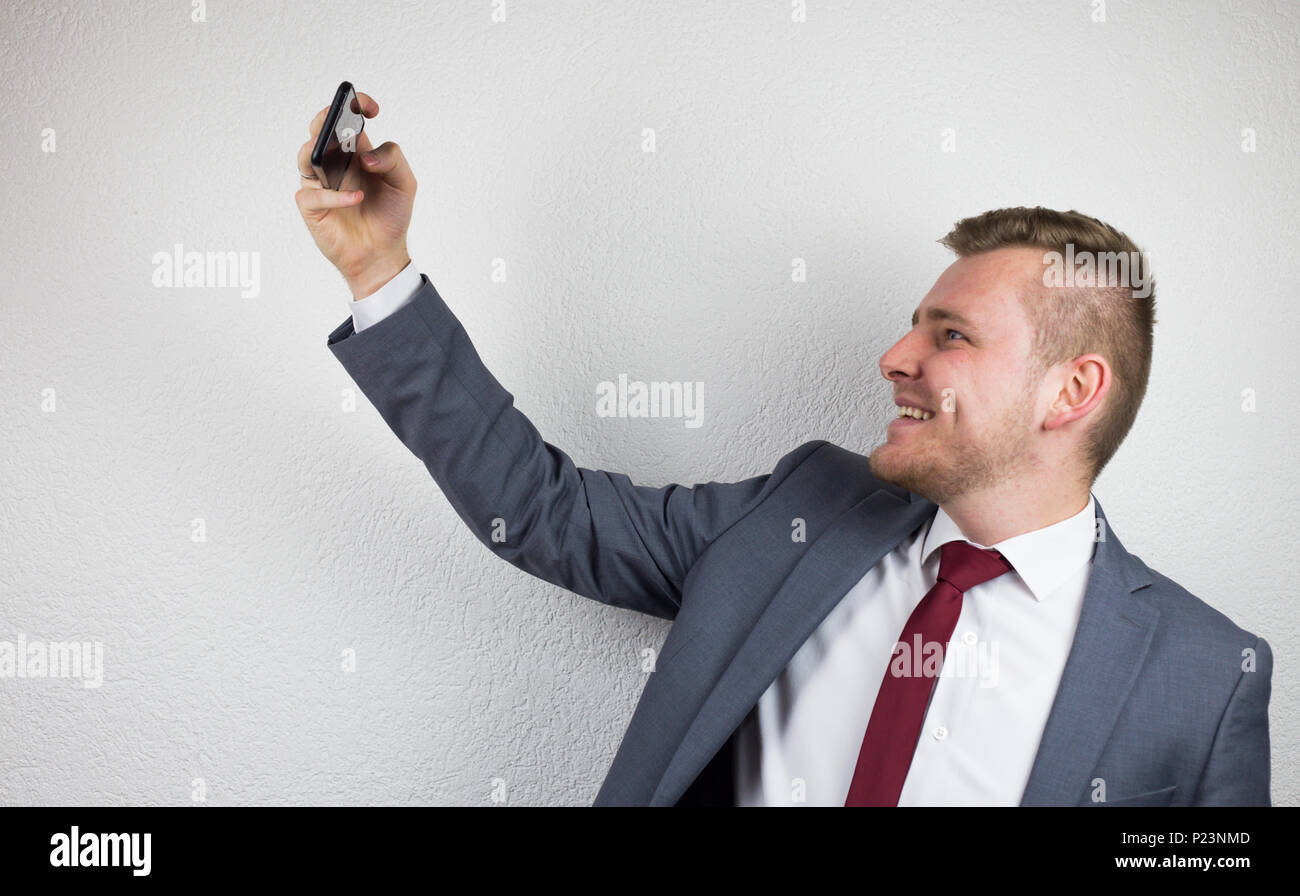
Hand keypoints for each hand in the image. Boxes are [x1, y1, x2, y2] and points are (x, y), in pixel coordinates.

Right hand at [295, 91, 416, 298]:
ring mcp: (320, 183)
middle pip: (319, 129)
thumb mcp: (405, 183)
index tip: (370, 107)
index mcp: (356, 151)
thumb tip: (366, 156)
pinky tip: (356, 199)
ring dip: (318, 150)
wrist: (383, 254)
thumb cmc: (391, 216)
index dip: (355, 104)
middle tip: (337, 117)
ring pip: (305, 155)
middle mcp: (335, 162)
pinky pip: (313, 194)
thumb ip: (393, 159)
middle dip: (325, 118)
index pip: (347, 118)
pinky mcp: (312, 206)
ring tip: (338, 155)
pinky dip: (333, 195)